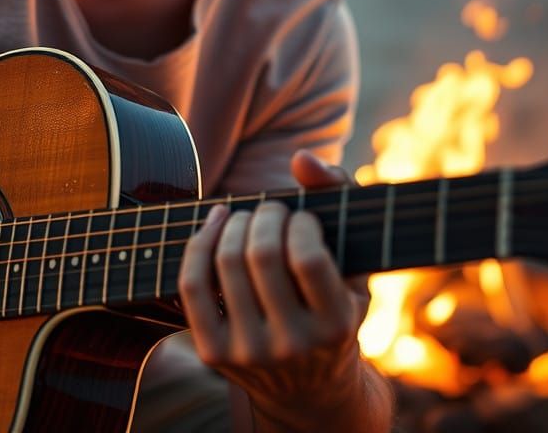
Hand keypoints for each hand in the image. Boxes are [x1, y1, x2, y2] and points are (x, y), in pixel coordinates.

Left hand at [178, 151, 370, 430]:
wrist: (309, 389)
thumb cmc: (334, 302)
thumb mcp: (354, 259)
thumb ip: (337, 195)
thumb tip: (301, 157)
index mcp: (336, 327)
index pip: (308, 257)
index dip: (299, 223)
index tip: (302, 219)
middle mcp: (292, 346)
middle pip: (261, 255)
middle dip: (265, 215)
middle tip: (271, 210)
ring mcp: (249, 353)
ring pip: (226, 263)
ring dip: (235, 221)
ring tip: (247, 216)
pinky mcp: (214, 354)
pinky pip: (193, 285)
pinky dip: (200, 242)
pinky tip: (216, 221)